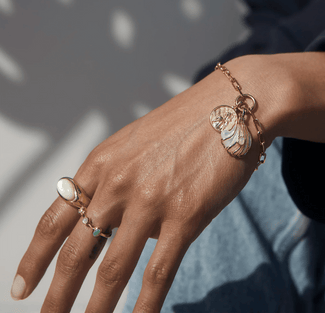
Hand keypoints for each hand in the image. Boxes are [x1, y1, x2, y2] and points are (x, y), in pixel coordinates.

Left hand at [11, 62, 267, 312]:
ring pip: (112, 270)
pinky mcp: (185, 216)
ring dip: (93, 310)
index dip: (34, 258)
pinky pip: (158, 272)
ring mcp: (150, 201)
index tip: (20, 287)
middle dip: (57, 295)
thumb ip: (117, 182)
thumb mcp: (136, 144)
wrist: (229, 107)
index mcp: (102, 164)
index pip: (55, 219)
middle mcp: (118, 184)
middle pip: (76, 253)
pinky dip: (144, 306)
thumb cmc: (184, 124)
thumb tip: (116, 225)